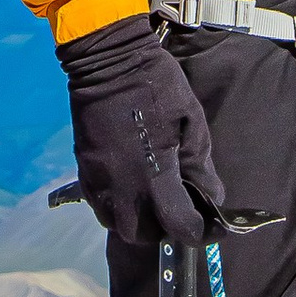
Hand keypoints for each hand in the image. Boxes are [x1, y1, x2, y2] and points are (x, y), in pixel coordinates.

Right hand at [56, 13, 227, 248]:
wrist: (108, 61)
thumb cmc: (157, 86)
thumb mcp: (191, 122)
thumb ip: (200, 165)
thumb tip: (211, 197)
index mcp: (154, 175)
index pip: (178, 225)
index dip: (199, 232)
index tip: (209, 225)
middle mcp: (122, 187)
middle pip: (142, 235)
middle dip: (163, 230)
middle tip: (178, 210)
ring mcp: (98, 180)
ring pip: (116, 224)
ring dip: (137, 221)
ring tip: (153, 201)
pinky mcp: (83, 171)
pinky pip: (99, 206)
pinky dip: (117, 207)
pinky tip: (131, 187)